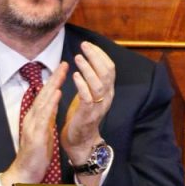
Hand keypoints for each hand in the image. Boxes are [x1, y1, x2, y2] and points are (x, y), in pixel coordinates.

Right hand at [1, 61, 69, 185]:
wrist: (26, 172)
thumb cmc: (36, 155)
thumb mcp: (44, 133)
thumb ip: (47, 120)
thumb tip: (53, 108)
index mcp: (36, 118)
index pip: (45, 97)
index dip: (54, 83)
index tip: (63, 69)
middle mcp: (32, 118)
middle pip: (43, 94)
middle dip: (54, 78)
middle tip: (64, 63)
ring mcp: (32, 125)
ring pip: (43, 101)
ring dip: (52, 86)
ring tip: (61, 73)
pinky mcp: (36, 135)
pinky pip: (44, 116)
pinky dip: (50, 104)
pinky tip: (57, 94)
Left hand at [62, 41, 115, 185]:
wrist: (80, 140)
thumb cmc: (82, 114)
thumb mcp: (89, 93)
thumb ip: (92, 78)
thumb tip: (88, 58)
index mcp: (108, 91)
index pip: (110, 68)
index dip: (100, 54)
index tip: (89, 45)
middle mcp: (107, 97)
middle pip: (107, 73)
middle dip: (95, 57)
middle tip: (84, 46)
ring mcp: (99, 107)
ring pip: (99, 84)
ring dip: (88, 69)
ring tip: (78, 58)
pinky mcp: (88, 115)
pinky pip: (88, 98)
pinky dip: (81, 85)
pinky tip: (74, 76)